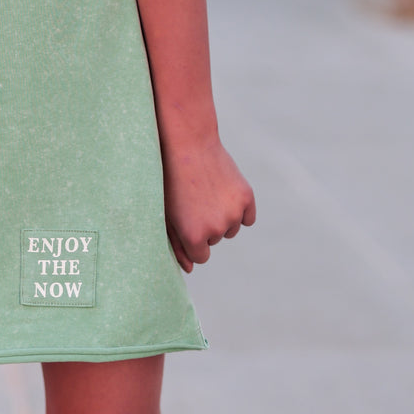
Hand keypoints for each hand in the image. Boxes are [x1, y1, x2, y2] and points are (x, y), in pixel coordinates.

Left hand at [162, 135, 255, 273]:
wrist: (187, 144)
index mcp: (194, 236)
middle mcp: (216, 228)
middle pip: (215, 240)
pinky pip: (247, 217)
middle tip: (193, 199)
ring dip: (222, 217)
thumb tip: (189, 269)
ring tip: (206, 193)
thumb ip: (176, 245)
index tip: (187, 222)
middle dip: (205, 224)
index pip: (201, 257)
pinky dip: (239, 208)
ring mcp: (234, 212)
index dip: (193, 239)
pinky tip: (223, 192)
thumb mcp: (166, 214)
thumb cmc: (170, 181)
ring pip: (232, 228)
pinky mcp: (246, 197)